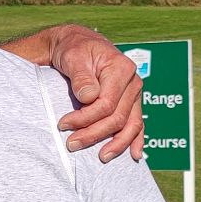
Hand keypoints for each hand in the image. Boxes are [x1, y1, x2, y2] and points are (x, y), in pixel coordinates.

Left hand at [49, 25, 144, 161]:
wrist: (77, 44)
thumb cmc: (74, 49)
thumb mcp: (73, 57)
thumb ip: (81, 76)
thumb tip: (89, 97)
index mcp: (121, 68)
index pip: (106, 103)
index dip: (85, 118)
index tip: (63, 125)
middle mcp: (133, 82)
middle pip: (118, 117)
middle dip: (94, 134)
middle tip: (72, 144)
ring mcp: (134, 93)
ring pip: (130, 124)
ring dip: (116, 144)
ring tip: (101, 157)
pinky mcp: (131, 102)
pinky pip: (137, 123)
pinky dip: (136, 139)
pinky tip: (134, 155)